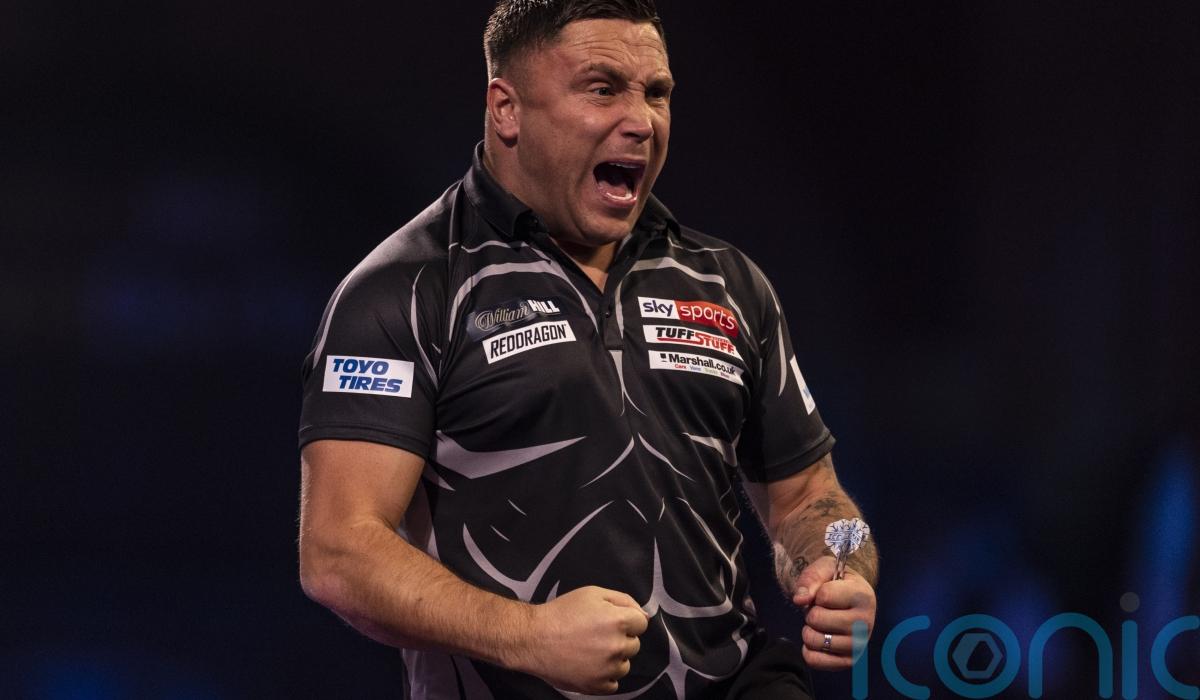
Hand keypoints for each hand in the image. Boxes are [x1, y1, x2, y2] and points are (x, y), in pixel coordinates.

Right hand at [520, 585, 649, 693]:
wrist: (533, 638)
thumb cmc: (562, 613)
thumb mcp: (593, 593)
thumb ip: (623, 600)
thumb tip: (643, 615)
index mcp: (618, 621)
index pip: (641, 623)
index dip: (626, 620)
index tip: (610, 621)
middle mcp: (617, 646)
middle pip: (634, 645)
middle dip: (620, 639)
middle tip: (596, 635)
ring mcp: (607, 669)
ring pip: (624, 665)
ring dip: (613, 659)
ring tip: (590, 651)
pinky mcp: (597, 686)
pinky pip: (613, 684)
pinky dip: (604, 677)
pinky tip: (589, 665)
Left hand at [792, 555, 875, 670]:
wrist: (849, 596)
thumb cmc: (835, 581)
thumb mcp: (824, 569)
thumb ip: (810, 579)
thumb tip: (799, 600)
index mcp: (864, 596)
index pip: (824, 596)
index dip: (817, 593)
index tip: (826, 593)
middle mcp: (866, 622)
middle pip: (817, 619)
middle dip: (811, 612)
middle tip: (822, 610)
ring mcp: (859, 644)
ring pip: (815, 640)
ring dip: (809, 630)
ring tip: (821, 624)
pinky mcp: (849, 661)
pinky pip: (816, 661)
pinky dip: (808, 650)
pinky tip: (818, 639)